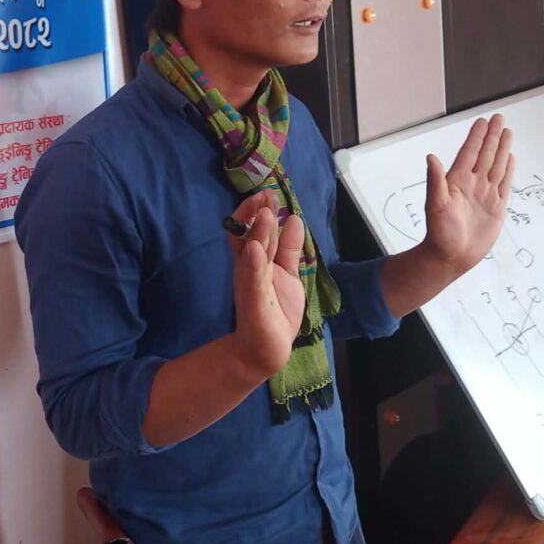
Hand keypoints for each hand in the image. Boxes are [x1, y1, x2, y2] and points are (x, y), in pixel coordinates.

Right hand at [228, 190, 307, 378]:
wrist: (266, 348)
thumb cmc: (277, 310)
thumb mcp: (288, 273)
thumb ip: (290, 249)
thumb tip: (294, 219)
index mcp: (257, 260)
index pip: (252, 229)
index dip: (257, 211)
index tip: (268, 194)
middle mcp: (249, 268)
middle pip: (250, 235)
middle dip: (256, 214)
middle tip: (266, 194)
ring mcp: (249, 283)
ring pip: (252, 253)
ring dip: (257, 233)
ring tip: (264, 213)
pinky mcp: (253, 300)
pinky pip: (252, 279)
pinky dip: (253, 263)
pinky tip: (255, 249)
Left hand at [423, 114, 514, 274]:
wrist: (451, 256)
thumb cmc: (439, 232)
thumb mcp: (435, 204)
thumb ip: (435, 180)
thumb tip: (431, 157)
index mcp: (457, 181)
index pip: (469, 153)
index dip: (476, 137)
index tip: (482, 121)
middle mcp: (472, 184)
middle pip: (485, 154)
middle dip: (492, 136)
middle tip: (499, 117)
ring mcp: (485, 194)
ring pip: (497, 165)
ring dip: (502, 149)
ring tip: (508, 132)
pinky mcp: (496, 207)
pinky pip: (504, 184)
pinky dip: (508, 170)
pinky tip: (511, 158)